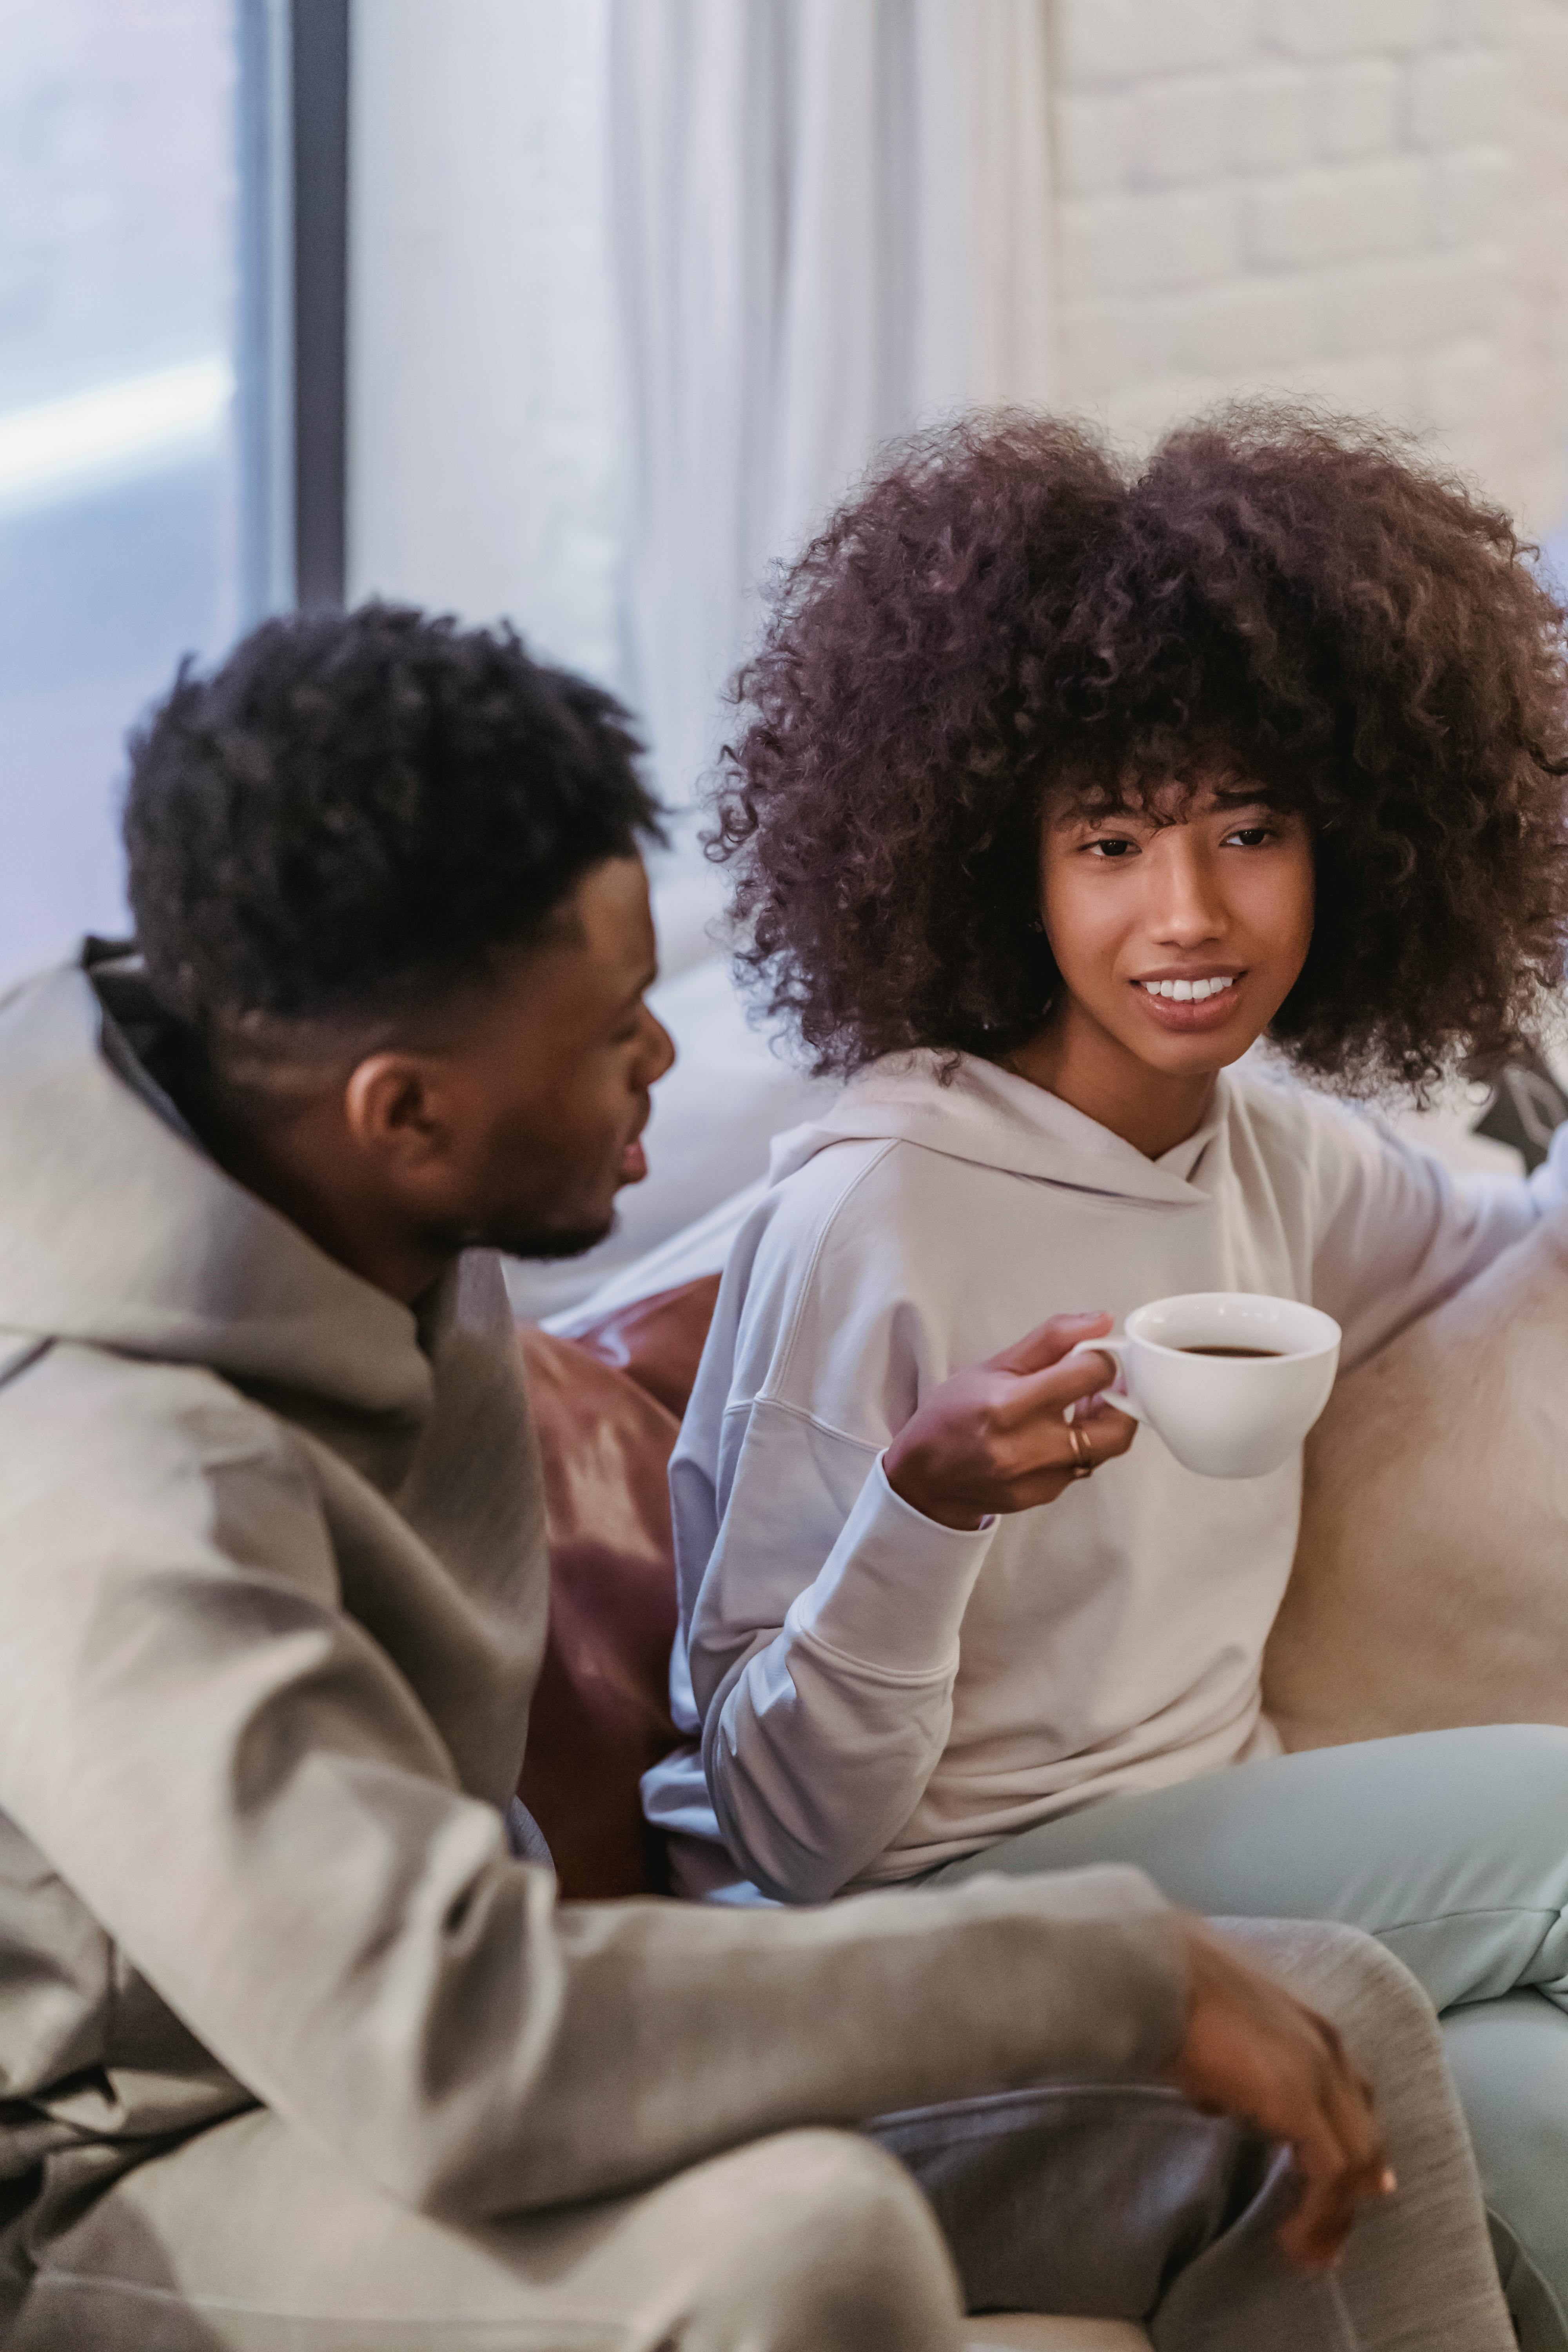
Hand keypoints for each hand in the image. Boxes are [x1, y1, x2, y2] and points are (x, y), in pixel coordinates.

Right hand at [882, 1312, 1135, 1530]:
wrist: (924, 1479)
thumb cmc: (951, 1416)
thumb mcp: (994, 1365)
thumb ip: (1051, 1340)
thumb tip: (1100, 1320)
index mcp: (1010, 1406)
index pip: (1090, 1373)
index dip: (1100, 1356)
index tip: (1091, 1353)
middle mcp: (1029, 1448)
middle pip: (1116, 1425)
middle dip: (1120, 1397)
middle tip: (1103, 1381)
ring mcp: (1040, 1479)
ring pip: (1105, 1448)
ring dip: (1104, 1420)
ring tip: (1082, 1401)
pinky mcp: (1046, 1496)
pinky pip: (1084, 1466)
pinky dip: (1083, 1443)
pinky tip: (1061, 1429)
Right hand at [1171, 1922, 1395, 2270]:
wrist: (1155, 1969)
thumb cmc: (1170, 1986)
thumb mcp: (1214, 2029)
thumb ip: (1230, 2067)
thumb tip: (1218, 2099)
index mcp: (1309, 2022)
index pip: (1351, 2093)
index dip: (1353, 2141)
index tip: (1348, 2186)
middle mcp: (1328, 2045)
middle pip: (1364, 2133)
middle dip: (1356, 2188)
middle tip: (1334, 2233)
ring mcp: (1320, 2072)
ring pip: (1357, 2160)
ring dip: (1336, 2212)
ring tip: (1313, 2251)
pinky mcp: (1302, 2101)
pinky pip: (1331, 2174)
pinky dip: (1319, 2214)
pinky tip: (1296, 2241)